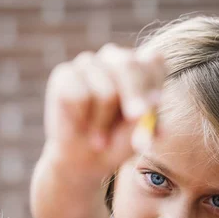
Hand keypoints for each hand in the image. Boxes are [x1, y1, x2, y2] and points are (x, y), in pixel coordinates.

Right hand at [42, 43, 164, 182]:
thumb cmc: (117, 142)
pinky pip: (80, 97)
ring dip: (103, 123)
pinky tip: (81, 124)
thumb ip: (148, 117)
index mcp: (140, 67)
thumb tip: (153, 102)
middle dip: (134, 97)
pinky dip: (83, 120)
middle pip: (128, 65)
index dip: (154, 83)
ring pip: (105, 91)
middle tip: (136, 119)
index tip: (154, 107)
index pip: (154, 62)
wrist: (85, 159)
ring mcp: (88, 63)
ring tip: (100, 137)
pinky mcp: (64, 73)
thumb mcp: (138, 133)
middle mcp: (114, 58)